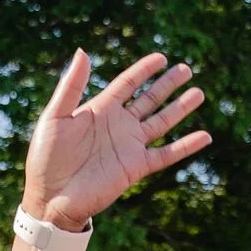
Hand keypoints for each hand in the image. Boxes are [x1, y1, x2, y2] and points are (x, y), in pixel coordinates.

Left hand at [22, 50, 209, 232]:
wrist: (51, 198)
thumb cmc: (46, 158)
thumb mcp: (55, 116)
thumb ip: (71, 86)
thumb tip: (83, 52)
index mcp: (100, 110)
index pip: (128, 84)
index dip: (144, 70)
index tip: (161, 58)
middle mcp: (118, 125)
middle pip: (149, 99)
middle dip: (167, 84)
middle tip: (186, 69)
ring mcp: (129, 146)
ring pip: (161, 122)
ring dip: (180, 108)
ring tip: (198, 93)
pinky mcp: (136, 167)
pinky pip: (166, 154)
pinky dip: (186, 146)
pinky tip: (205, 136)